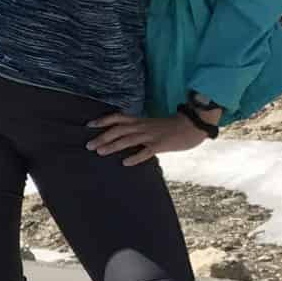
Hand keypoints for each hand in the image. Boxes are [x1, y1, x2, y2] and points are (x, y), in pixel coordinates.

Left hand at [86, 111, 205, 165]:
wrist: (193, 124)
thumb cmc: (172, 126)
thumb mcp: (152, 124)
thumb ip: (139, 129)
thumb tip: (124, 137)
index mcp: (141, 121)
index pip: (118, 117)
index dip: (103, 120)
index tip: (89, 124)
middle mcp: (143, 127)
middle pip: (119, 130)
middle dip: (103, 137)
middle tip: (88, 145)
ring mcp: (151, 135)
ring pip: (128, 139)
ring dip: (113, 146)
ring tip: (100, 152)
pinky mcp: (160, 145)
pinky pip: (146, 151)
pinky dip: (135, 157)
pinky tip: (125, 162)